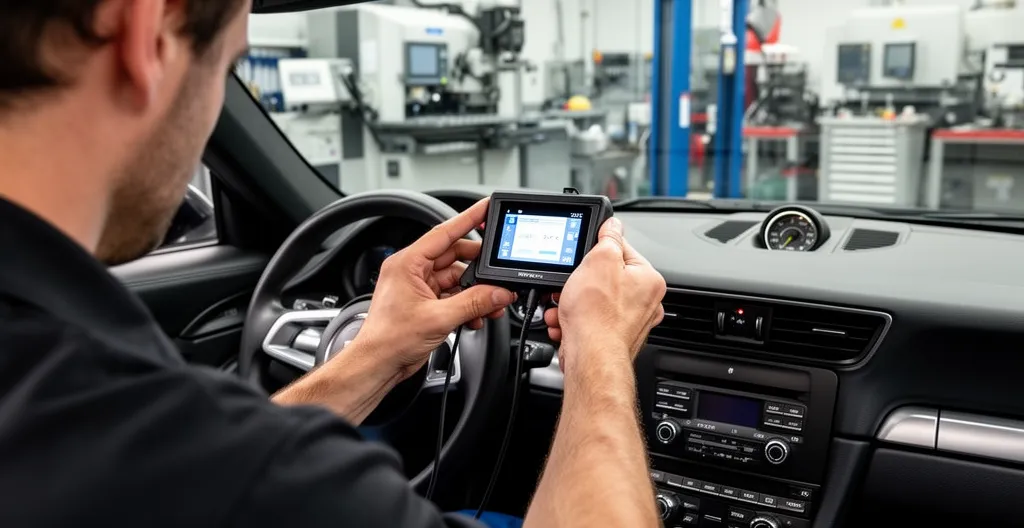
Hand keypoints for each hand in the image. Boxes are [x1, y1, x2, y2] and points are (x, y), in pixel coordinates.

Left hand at [351, 199, 514, 380]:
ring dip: (475, 292)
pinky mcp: (425, 305)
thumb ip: (473, 303)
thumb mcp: (438, 318)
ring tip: (491, 303)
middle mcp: (412, 272)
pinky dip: (467, 305)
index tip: (485, 208)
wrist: (377, 365)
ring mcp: (419, 289)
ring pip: (456, 280)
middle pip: (454, 258)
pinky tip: (477, 316)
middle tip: (498, 273)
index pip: (443, 233)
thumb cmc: (388, 339)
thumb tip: (498, 293)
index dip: (467, 219)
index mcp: (407, 263)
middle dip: (478, 268)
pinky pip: (453, 297)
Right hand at [544, 217, 665, 373]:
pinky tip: (567, 323)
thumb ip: (608, 238)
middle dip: (580, 282)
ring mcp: (629, 323)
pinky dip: (575, 321)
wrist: (589, 358)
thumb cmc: (598, 316)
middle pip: (605, 278)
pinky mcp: (612, 339)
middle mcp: (645, 302)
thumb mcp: (599, 260)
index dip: (597, 251)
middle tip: (570, 286)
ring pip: (593, 301)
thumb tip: (612, 225)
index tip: (583, 256)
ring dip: (572, 303)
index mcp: (648, 279)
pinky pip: (589, 321)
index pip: (622, 250)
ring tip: (565, 308)